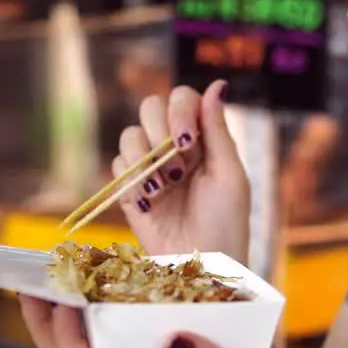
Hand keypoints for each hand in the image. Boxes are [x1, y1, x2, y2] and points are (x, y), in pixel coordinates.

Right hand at [114, 81, 248, 262]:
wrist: (202, 264)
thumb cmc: (226, 221)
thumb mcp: (229, 174)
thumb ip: (217, 130)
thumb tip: (217, 83)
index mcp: (203, 137)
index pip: (182, 98)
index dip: (180, 111)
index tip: (187, 141)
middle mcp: (174, 145)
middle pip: (150, 106)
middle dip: (160, 133)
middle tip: (177, 168)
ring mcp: (151, 165)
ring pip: (129, 135)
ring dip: (145, 159)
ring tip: (165, 189)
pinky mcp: (130, 188)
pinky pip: (117, 166)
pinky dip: (132, 182)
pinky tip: (150, 204)